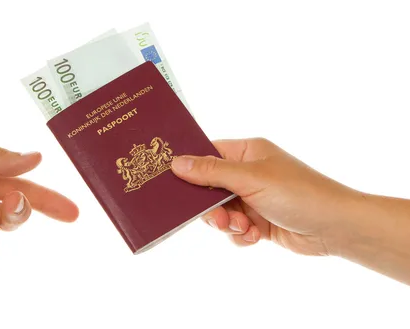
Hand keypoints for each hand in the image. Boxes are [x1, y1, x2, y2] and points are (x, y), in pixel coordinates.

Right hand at [170, 138, 358, 255]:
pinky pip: (234, 229)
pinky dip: (240, 234)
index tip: (172, 182)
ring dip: (227, 223)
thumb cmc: (299, 193)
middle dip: (210, 207)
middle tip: (217, 218)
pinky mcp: (258, 221)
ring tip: (242, 227)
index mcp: (247, 153)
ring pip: (219, 212)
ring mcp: (253, 198)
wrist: (335, 227)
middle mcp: (248, 173)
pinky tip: (255, 236)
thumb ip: (211, 172)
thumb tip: (176, 162)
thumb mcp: (250, 179)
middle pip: (208, 188)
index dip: (190, 167)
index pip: (208, 154)